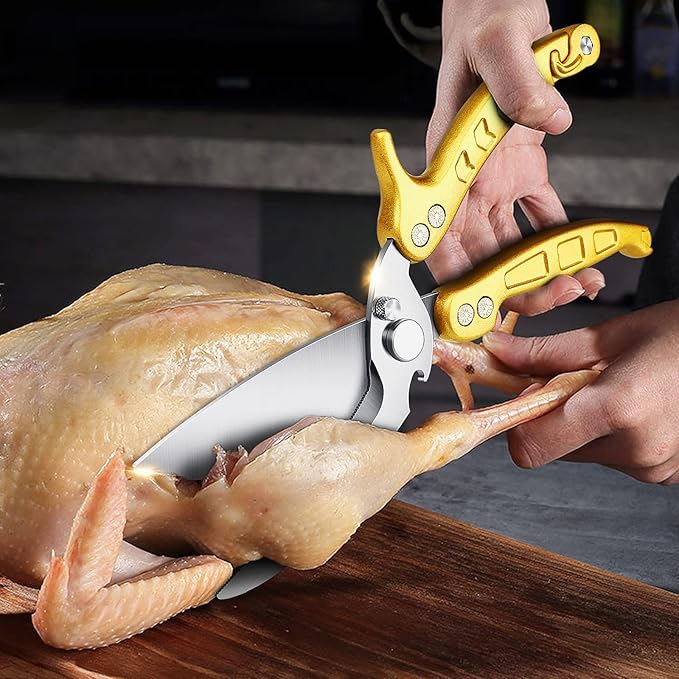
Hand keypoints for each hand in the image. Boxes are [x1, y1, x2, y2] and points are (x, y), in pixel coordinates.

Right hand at [426, 0, 604, 313]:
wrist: (500, 12)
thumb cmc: (486, 22)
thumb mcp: (501, 43)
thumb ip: (517, 81)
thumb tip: (548, 119)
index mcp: (447, 161)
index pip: (436, 233)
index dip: (448, 274)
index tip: (465, 306)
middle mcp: (466, 182)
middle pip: (478, 254)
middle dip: (509, 287)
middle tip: (550, 297)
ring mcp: (493, 182)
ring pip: (508, 247)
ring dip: (538, 273)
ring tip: (576, 284)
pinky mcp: (521, 174)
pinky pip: (539, 220)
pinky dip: (559, 245)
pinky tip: (581, 259)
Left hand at [482, 301, 678, 483]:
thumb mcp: (611, 336)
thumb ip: (546, 353)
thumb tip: (499, 355)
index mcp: (619, 408)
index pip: (532, 446)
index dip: (517, 423)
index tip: (522, 397)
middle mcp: (638, 449)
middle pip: (555, 447)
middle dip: (553, 416)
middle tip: (575, 381)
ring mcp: (655, 467)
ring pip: (584, 451)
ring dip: (585, 424)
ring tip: (618, 389)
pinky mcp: (665, 475)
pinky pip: (614, 457)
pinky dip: (612, 434)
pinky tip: (637, 406)